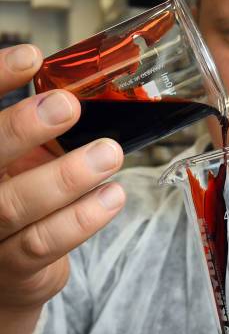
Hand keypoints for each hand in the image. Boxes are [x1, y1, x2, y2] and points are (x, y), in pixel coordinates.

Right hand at [0, 44, 125, 333]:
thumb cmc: (17, 201)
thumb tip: (86, 88)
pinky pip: (43, 242)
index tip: (31, 56)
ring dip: (65, 176)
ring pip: (14, 204)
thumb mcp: (19, 162)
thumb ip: (35, 133)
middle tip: (67, 105)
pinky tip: (113, 196)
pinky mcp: (9, 269)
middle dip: (21, 128)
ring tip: (109, 153)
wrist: (5, 277)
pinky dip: (80, 218)